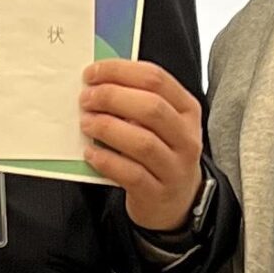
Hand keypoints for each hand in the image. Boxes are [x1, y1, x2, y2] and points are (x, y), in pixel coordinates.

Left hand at [78, 58, 205, 232]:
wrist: (176, 201)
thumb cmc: (161, 152)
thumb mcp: (161, 123)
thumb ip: (137, 100)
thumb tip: (97, 81)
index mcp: (187, 110)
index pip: (156, 79)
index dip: (120, 71)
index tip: (92, 73)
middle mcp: (186, 137)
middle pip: (151, 107)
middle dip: (112, 97)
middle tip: (86, 99)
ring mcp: (175, 167)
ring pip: (143, 142)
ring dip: (108, 128)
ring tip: (86, 123)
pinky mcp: (157, 193)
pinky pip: (132, 174)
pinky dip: (107, 161)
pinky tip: (90, 152)